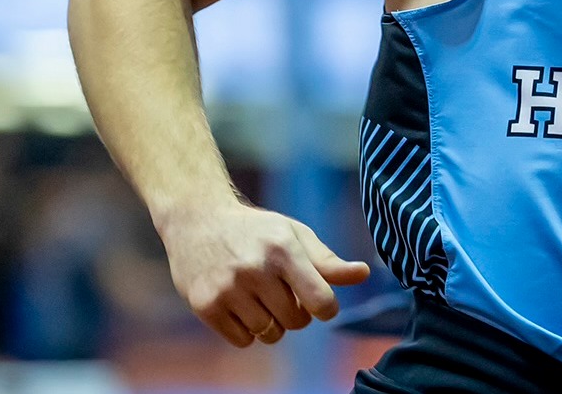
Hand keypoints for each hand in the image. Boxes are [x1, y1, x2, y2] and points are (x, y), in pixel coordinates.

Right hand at [157, 199, 369, 347]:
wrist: (197, 221)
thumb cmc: (255, 231)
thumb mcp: (293, 235)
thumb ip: (327, 260)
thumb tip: (364, 274)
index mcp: (283, 248)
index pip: (321, 301)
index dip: (326, 308)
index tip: (320, 302)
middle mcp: (255, 268)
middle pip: (297, 321)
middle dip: (297, 313)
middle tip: (283, 294)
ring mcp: (228, 288)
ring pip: (269, 334)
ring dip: (271, 323)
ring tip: (260, 298)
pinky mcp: (206, 305)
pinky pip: (243, 341)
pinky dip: (247, 331)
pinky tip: (240, 306)